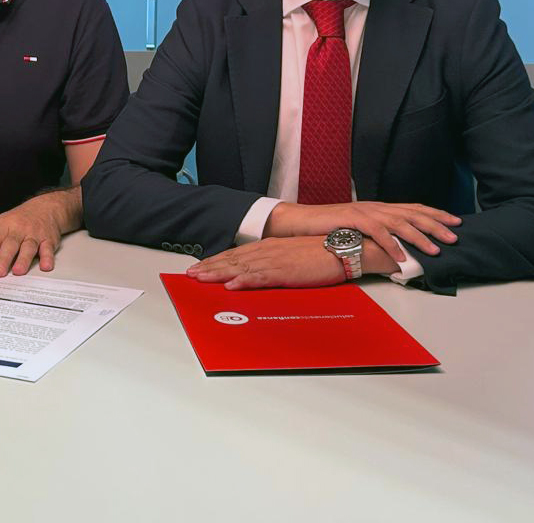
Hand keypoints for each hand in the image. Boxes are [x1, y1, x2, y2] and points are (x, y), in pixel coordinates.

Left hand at [0, 190, 80, 276]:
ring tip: (18, 271)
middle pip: (11, 245)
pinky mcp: (48, 240)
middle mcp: (19, 230)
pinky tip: (46, 266)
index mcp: (4, 227)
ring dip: (23, 260)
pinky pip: (48, 249)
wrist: (45, 208)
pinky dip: (48, 258)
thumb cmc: (19, 219)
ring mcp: (34, 235)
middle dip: (4, 259)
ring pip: (29, 247)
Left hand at [186, 237, 346, 289]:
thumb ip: (273, 263)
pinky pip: (260, 277)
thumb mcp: (292, 256)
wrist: (342, 248)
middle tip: (190, 275)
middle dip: (210, 267)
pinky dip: (244, 281)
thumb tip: (257, 273)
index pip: (236, 254)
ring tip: (201, 279)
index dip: (216, 261)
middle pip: (232, 260)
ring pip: (240, 268)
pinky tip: (231, 286)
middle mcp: (268, 251)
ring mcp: (275, 260)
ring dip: (218, 274)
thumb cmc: (321, 253)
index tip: (200, 267)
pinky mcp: (285, 272)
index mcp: (269, 247)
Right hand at [265, 200, 460, 262]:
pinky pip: (376, 233)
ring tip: (435, 249)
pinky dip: (391, 245)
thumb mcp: (359, 229)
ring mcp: (365, 212)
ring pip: (399, 222)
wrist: (302, 222)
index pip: (414, 208)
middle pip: (412, 214)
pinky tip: (401, 257)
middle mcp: (376, 207)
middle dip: (436, 225)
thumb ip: (377, 234)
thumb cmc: (330, 228)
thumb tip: (399, 247)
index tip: (456, 222)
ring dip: (419, 237)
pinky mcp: (353, 220)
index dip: (436, 214)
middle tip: (455, 236)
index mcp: (379, 208)